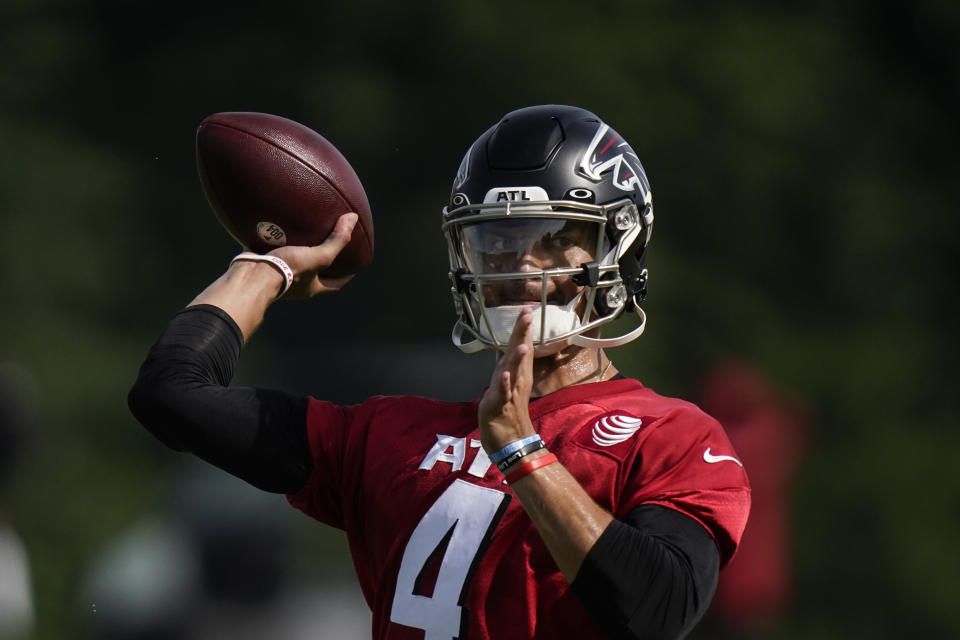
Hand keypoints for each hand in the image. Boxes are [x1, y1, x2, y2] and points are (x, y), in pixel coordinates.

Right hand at [270, 212, 358, 297]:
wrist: (251, 275)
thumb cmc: (287, 269)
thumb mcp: (317, 256)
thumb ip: (336, 240)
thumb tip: (353, 219)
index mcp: (312, 287)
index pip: (335, 284)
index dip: (346, 275)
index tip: (354, 265)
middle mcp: (297, 284)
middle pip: (315, 273)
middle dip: (323, 262)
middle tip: (331, 246)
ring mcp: (280, 274)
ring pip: (295, 260)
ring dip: (301, 249)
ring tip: (307, 232)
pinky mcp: (265, 263)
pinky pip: (275, 250)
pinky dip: (279, 240)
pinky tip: (281, 225)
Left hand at [478, 308, 536, 452]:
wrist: (511, 444)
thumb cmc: (508, 416)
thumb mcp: (509, 387)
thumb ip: (513, 368)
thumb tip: (515, 351)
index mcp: (518, 375)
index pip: (522, 348)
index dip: (523, 330)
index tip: (526, 310)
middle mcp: (516, 381)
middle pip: (520, 354)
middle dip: (522, 334)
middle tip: (527, 314)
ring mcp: (509, 394)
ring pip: (514, 372)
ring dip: (518, 358)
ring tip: (522, 343)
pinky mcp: (500, 407)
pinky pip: (502, 393)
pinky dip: (504, 383)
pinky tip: (505, 374)